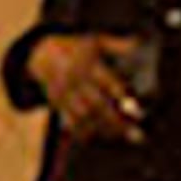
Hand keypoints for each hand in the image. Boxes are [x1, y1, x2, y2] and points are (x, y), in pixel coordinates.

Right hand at [28, 33, 143, 141]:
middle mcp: (75, 82)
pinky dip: (83, 132)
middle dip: (117, 122)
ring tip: (122, 137)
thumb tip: (139, 44)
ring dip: (103, 129)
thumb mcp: (97, 41)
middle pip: (97, 106)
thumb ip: (118, 46)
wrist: (42, 54)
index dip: (122, 97)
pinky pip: (69, 121)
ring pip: (84, 117)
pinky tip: (99, 138)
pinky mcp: (57, 104)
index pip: (106, 83)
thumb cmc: (79, 48)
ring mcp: (64, 94)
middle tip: (136, 135)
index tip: (139, 111)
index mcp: (87, 65)